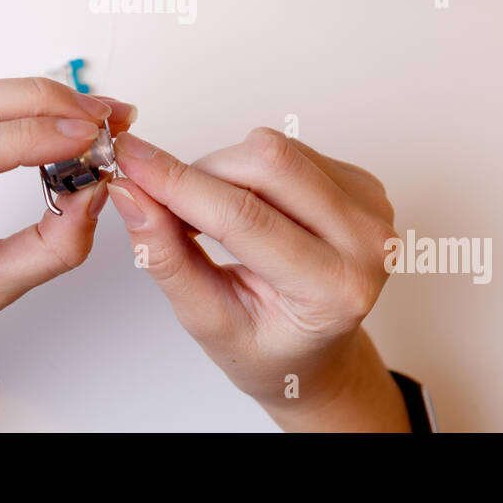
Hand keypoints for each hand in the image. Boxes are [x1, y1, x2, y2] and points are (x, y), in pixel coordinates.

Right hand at [106, 128, 409, 431]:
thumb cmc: (270, 347)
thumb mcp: (207, 320)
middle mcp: (367, 244)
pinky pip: (293, 149)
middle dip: (202, 172)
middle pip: (268, 162)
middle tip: (167, 201)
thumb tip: (130, 195)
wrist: (319, 354)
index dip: (177, 183)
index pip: (243, 218)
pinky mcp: (365, 184)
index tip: (129, 162)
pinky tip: (252, 209)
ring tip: (215, 219)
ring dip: (226, 170)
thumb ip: (167, 257)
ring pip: (277, 149)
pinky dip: (252, 170)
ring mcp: (373, 209)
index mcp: (333, 291)